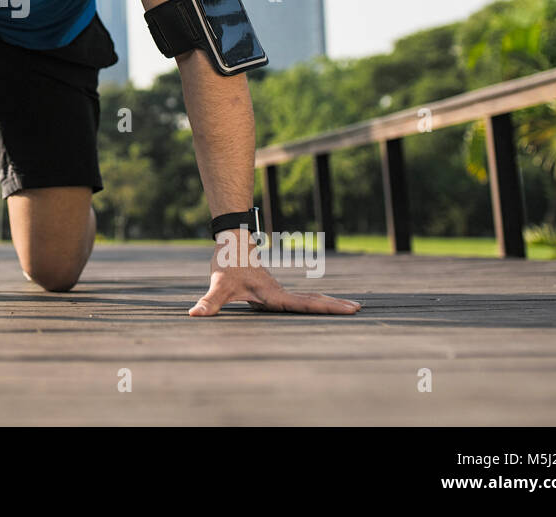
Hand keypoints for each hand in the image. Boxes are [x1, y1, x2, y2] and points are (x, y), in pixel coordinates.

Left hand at [188, 228, 360, 316]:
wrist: (232, 240)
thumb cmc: (227, 263)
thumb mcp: (217, 284)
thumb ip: (208, 302)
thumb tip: (195, 315)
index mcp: (272, 294)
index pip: (303, 304)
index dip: (324, 307)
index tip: (347, 308)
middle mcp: (279, 293)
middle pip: (312, 300)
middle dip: (334, 306)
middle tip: (360, 309)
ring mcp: (279, 291)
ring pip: (308, 297)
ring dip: (328, 303)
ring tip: (353, 308)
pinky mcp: (274, 291)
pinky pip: (300, 298)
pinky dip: (317, 301)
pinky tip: (324, 305)